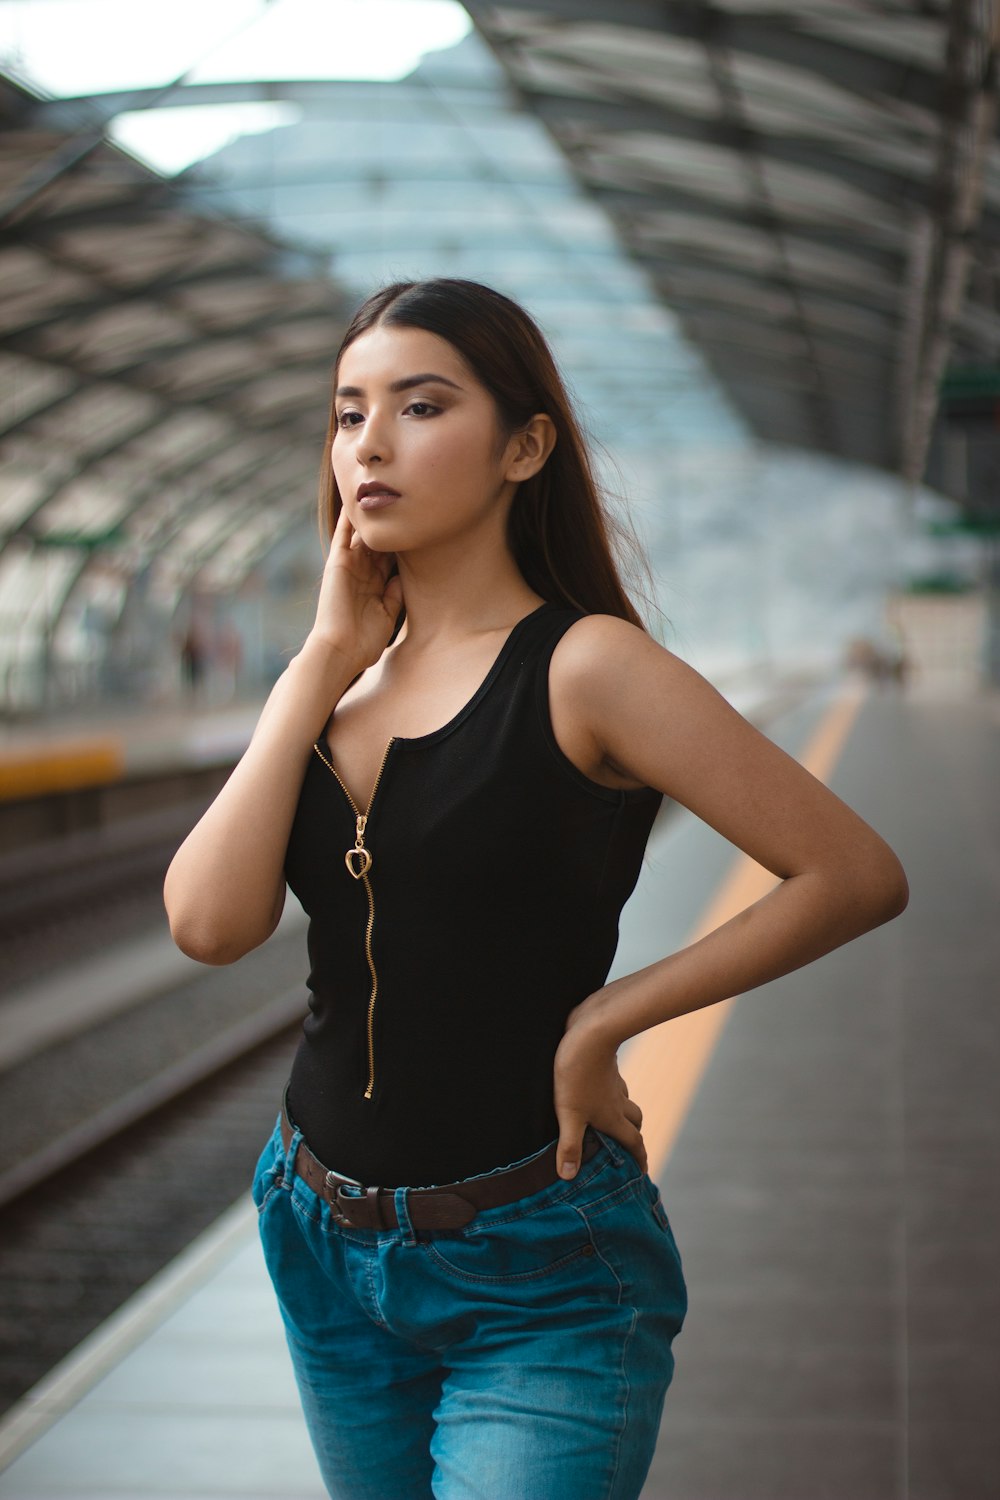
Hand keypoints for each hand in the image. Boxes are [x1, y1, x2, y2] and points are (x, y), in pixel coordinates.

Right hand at [309, 503, 403, 670]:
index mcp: (376, 586)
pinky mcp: (338, 563)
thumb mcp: (388, 615)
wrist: (340, 650)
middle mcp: (362, 572)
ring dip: (371, 515)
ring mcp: (350, 566)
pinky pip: (343, 534)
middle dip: (390, 523)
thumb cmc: (364, 642)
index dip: (403, 541)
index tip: (419, 525)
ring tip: (382, 488)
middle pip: (379, 541)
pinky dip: (348, 518)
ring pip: (363, 534)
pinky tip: (357, 498)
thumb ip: (395, 594)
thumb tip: (404, 575)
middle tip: (405, 498)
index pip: (391, 557)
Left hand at [553, 1005, 645, 1179]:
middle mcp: (618, 1102)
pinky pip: (614, 1083)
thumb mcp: (570, 1114)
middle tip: (624, 1147)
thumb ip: (570, 1145)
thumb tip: (569, 1176)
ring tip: (609, 1120)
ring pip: (625, 1101)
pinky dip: (610, 1092)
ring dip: (622, 1113)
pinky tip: (597, 1089)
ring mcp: (613, 1082)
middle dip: (632, 1136)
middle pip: (634, 1122)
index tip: (643, 1172)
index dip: (639, 1159)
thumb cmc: (579, 1074)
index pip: (633, 1143)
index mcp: (613, 1118)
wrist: (591, 1031)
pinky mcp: (606, 1065)